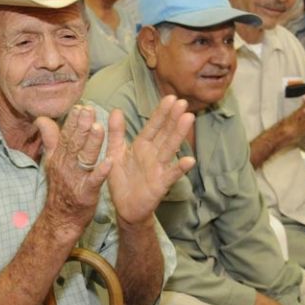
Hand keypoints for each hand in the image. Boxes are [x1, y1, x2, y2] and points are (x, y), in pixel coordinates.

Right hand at [36, 105, 112, 238]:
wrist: (61, 218)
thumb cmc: (61, 187)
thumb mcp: (52, 162)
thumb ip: (50, 139)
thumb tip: (41, 119)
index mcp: (59, 157)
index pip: (65, 135)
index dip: (72, 121)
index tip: (80, 106)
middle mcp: (66, 166)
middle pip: (74, 144)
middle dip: (81, 126)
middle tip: (89, 110)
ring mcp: (76, 180)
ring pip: (84, 159)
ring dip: (91, 144)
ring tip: (99, 128)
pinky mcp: (86, 194)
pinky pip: (94, 181)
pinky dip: (101, 172)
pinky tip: (109, 162)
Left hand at [106, 95, 195, 225]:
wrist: (124, 207)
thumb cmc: (121, 180)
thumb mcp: (114, 153)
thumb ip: (116, 132)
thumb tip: (116, 109)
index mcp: (142, 145)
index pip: (153, 126)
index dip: (161, 112)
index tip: (170, 97)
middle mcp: (153, 154)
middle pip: (165, 133)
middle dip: (173, 118)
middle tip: (183, 102)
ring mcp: (158, 168)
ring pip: (170, 148)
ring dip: (178, 134)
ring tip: (188, 119)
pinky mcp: (160, 184)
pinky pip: (171, 175)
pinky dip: (179, 168)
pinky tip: (190, 160)